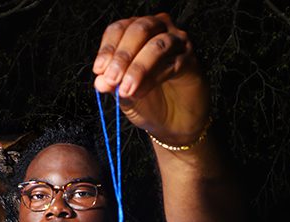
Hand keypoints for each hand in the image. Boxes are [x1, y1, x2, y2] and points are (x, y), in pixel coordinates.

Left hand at [92, 14, 210, 146]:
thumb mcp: (123, 95)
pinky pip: (171, 64)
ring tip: (125, 90)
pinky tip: (139, 94)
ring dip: (137, 68)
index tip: (99, 70)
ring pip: (156, 45)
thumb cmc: (148, 103)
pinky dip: (152, 80)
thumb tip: (99, 81)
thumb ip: (112, 85)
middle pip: (139, 30)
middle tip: (112, 79)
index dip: (108, 48)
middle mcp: (158, 31)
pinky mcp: (190, 60)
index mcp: (137, 34)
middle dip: (122, 56)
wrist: (171, 124)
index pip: (119, 29)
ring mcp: (177, 43)